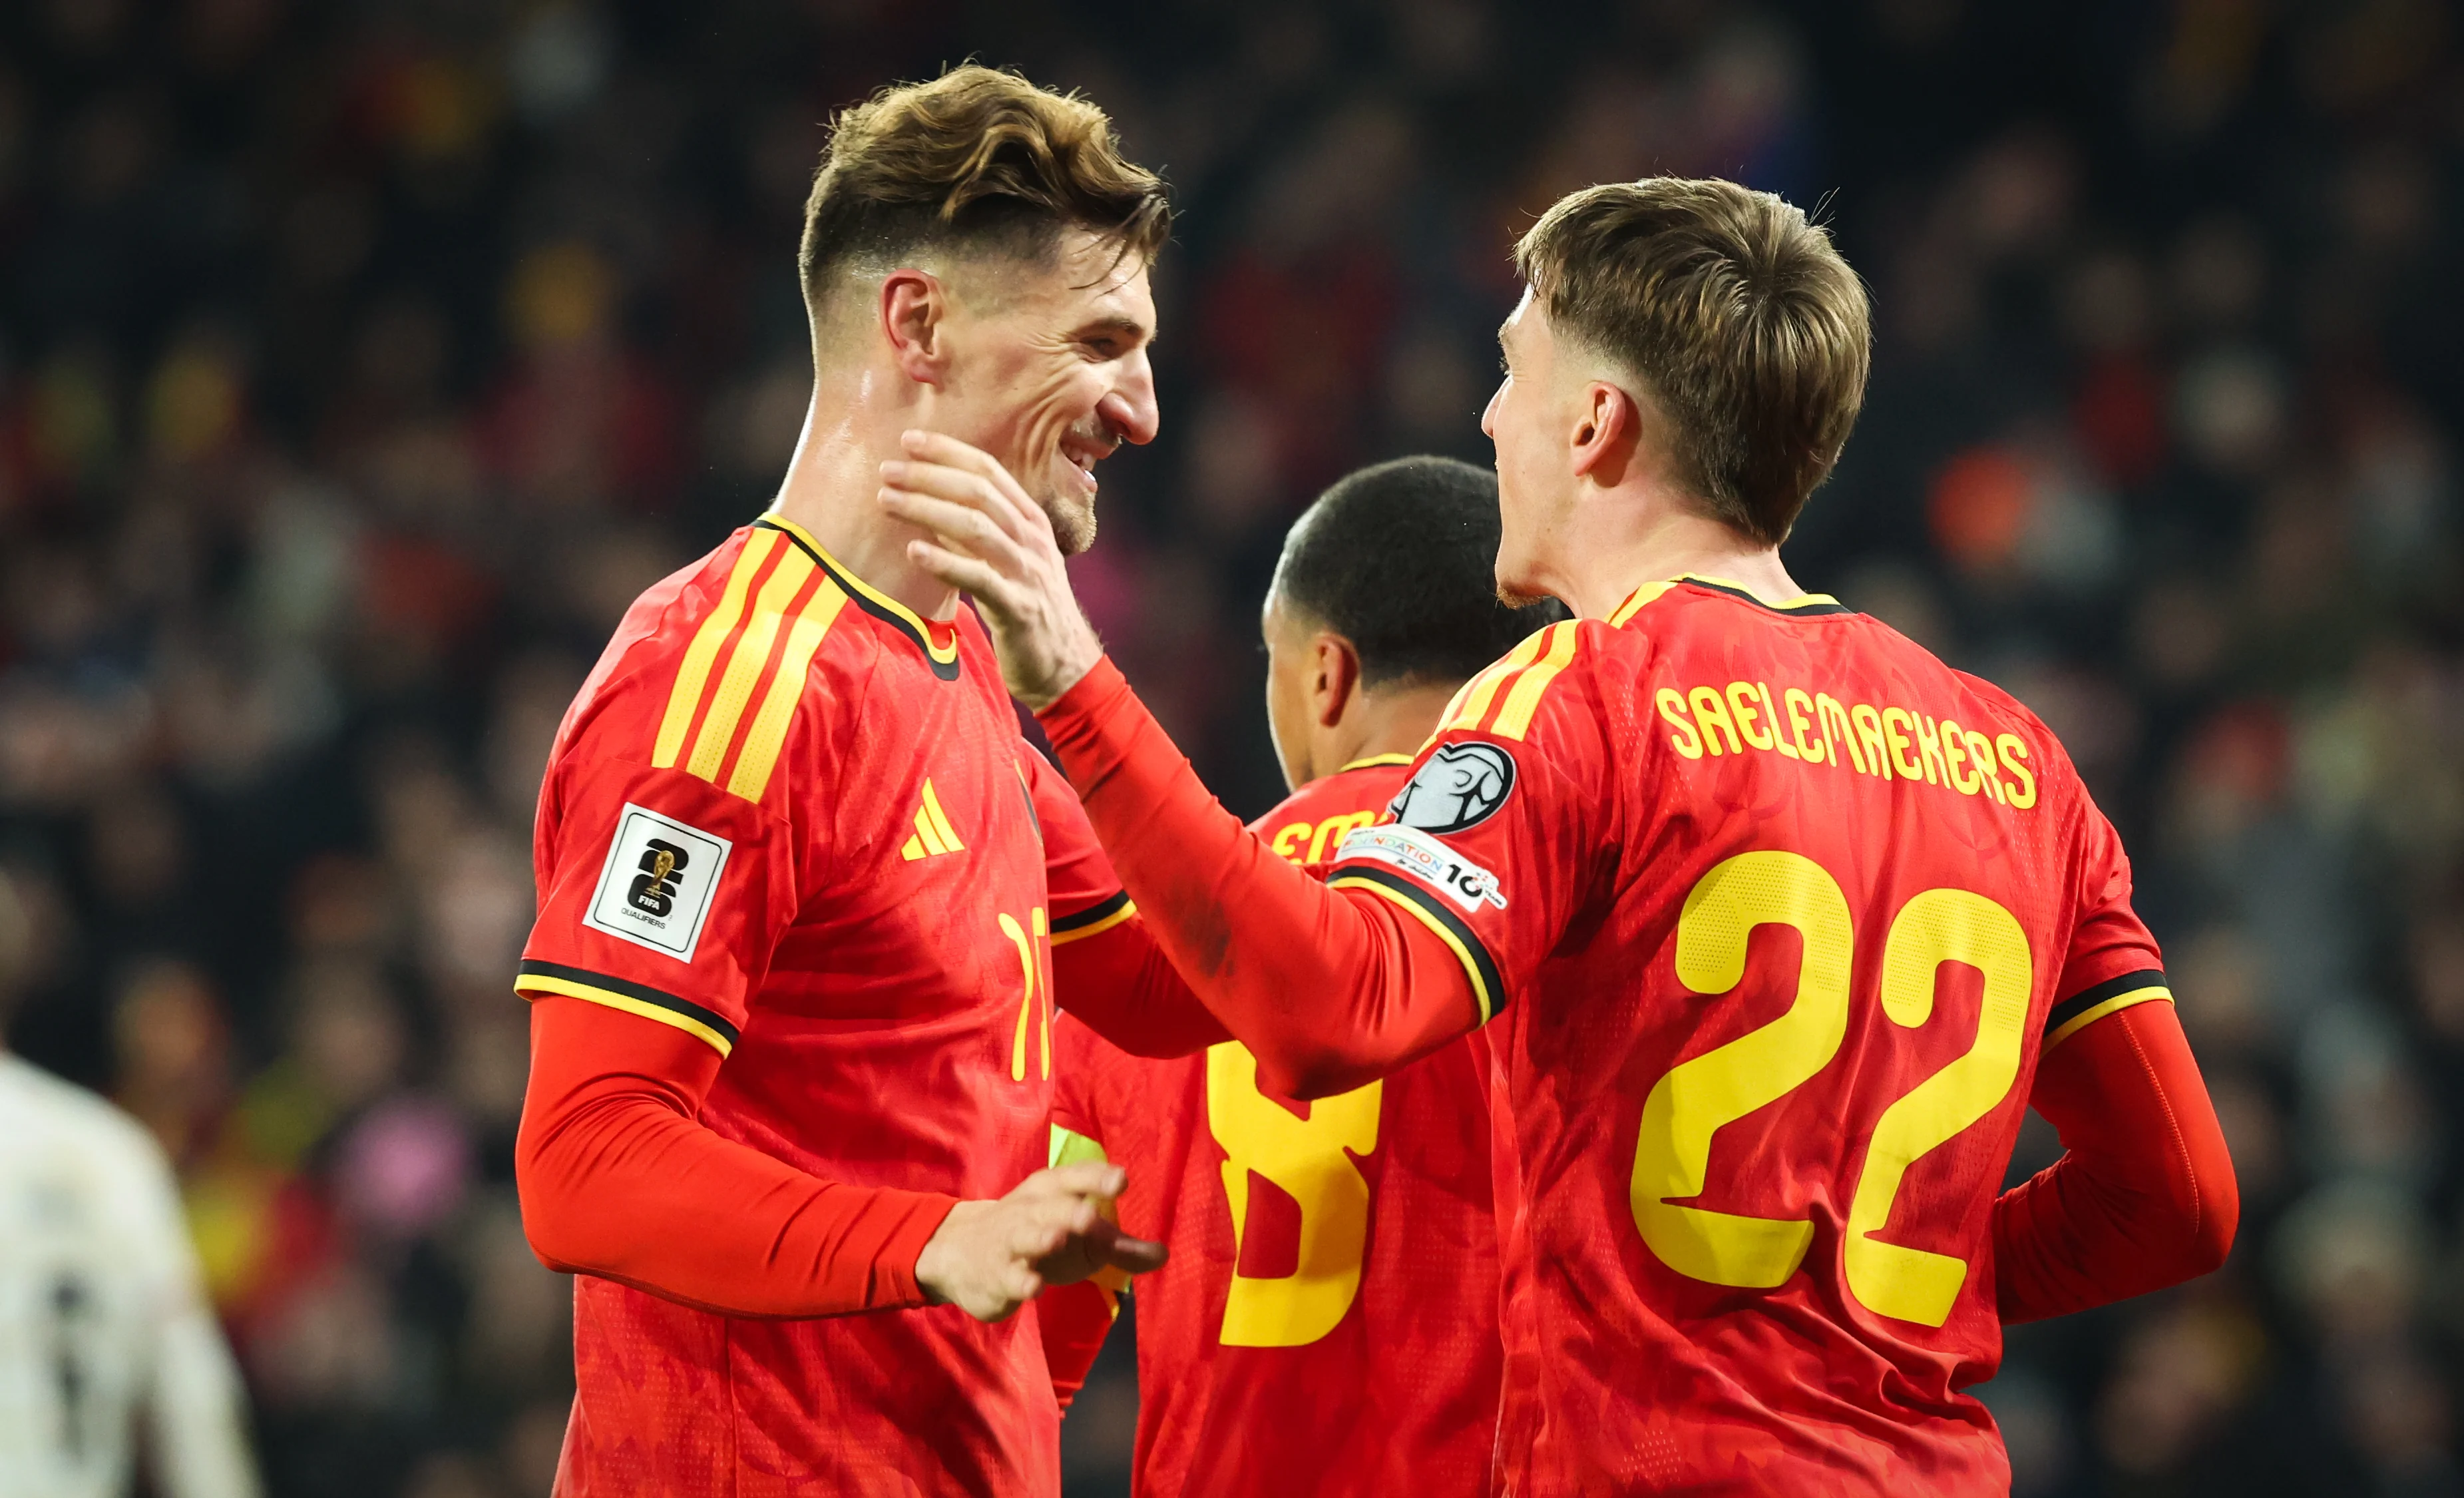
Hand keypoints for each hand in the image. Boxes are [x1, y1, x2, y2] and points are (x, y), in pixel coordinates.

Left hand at [879, 431, 1105, 708]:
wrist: (1065, 665)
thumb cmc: (1028, 609)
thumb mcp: (1009, 560)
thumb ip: (976, 533)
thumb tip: (930, 506)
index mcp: (1031, 521)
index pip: (989, 471)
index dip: (948, 451)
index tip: (909, 440)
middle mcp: (1032, 539)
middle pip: (978, 492)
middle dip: (929, 475)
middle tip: (887, 469)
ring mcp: (1028, 572)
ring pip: (976, 527)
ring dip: (927, 509)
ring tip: (887, 501)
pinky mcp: (1019, 608)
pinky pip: (979, 578)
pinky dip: (944, 562)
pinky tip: (913, 552)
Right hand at [913, 1161, 1166, 1322]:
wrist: (962, 1252)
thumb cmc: (1037, 1237)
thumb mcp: (1078, 1237)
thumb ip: (1119, 1247)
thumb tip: (1164, 1255)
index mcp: (1052, 1191)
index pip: (1075, 1178)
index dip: (1097, 1178)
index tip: (1121, 1180)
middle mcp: (1030, 1210)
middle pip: (1052, 1207)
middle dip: (1070, 1211)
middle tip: (1089, 1216)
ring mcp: (1011, 1242)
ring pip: (1026, 1236)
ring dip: (1041, 1237)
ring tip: (1056, 1238)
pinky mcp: (997, 1274)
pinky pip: (1009, 1276)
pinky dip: (1021, 1281)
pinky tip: (1034, 1287)